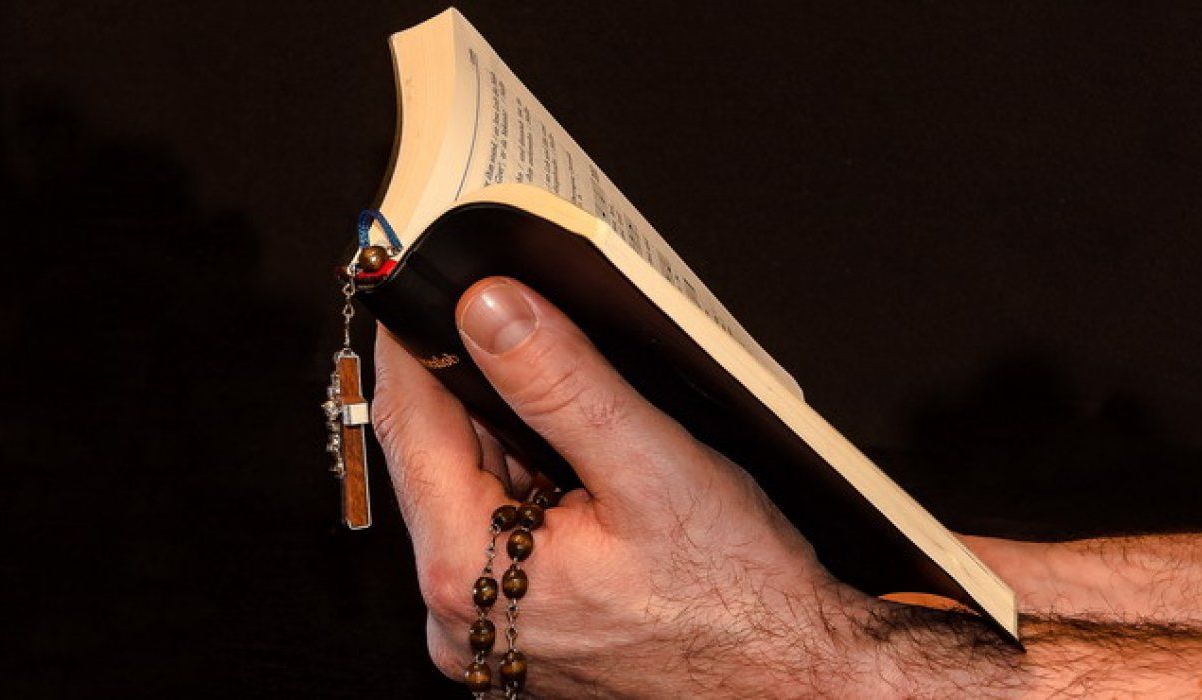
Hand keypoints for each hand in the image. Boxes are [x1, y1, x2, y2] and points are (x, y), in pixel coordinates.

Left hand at [372, 277, 901, 696]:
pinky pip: (504, 537)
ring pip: (472, 495)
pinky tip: (582, 467)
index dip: (417, 342)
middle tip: (516, 318)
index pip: (409, 427)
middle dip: (473, 386)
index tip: (425, 284)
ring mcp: (491, 633)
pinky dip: (533, 487)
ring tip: (571, 401)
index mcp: (468, 574)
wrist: (792, 680)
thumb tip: (490, 309)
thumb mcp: (650, 468)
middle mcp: (461, 616)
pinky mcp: (524, 633)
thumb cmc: (738, 600)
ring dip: (510, 437)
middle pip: (437, 461)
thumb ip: (561, 382)